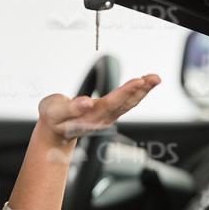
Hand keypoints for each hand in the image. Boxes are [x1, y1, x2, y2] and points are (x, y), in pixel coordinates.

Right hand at [37, 74, 160, 142]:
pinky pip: (126, 102)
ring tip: (154, 79)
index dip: (126, 92)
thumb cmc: (53, 119)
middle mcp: (102, 119)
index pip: (112, 103)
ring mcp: (107, 117)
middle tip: (155, 78)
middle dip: (141, 90)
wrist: (54, 131)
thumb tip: (86, 102)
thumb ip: (70, 108)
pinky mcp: (109, 113)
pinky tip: (143, 84)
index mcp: (90, 118)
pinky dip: (136, 92)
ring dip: (143, 91)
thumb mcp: (55, 113)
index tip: (139, 81)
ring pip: (129, 103)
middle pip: (126, 103)